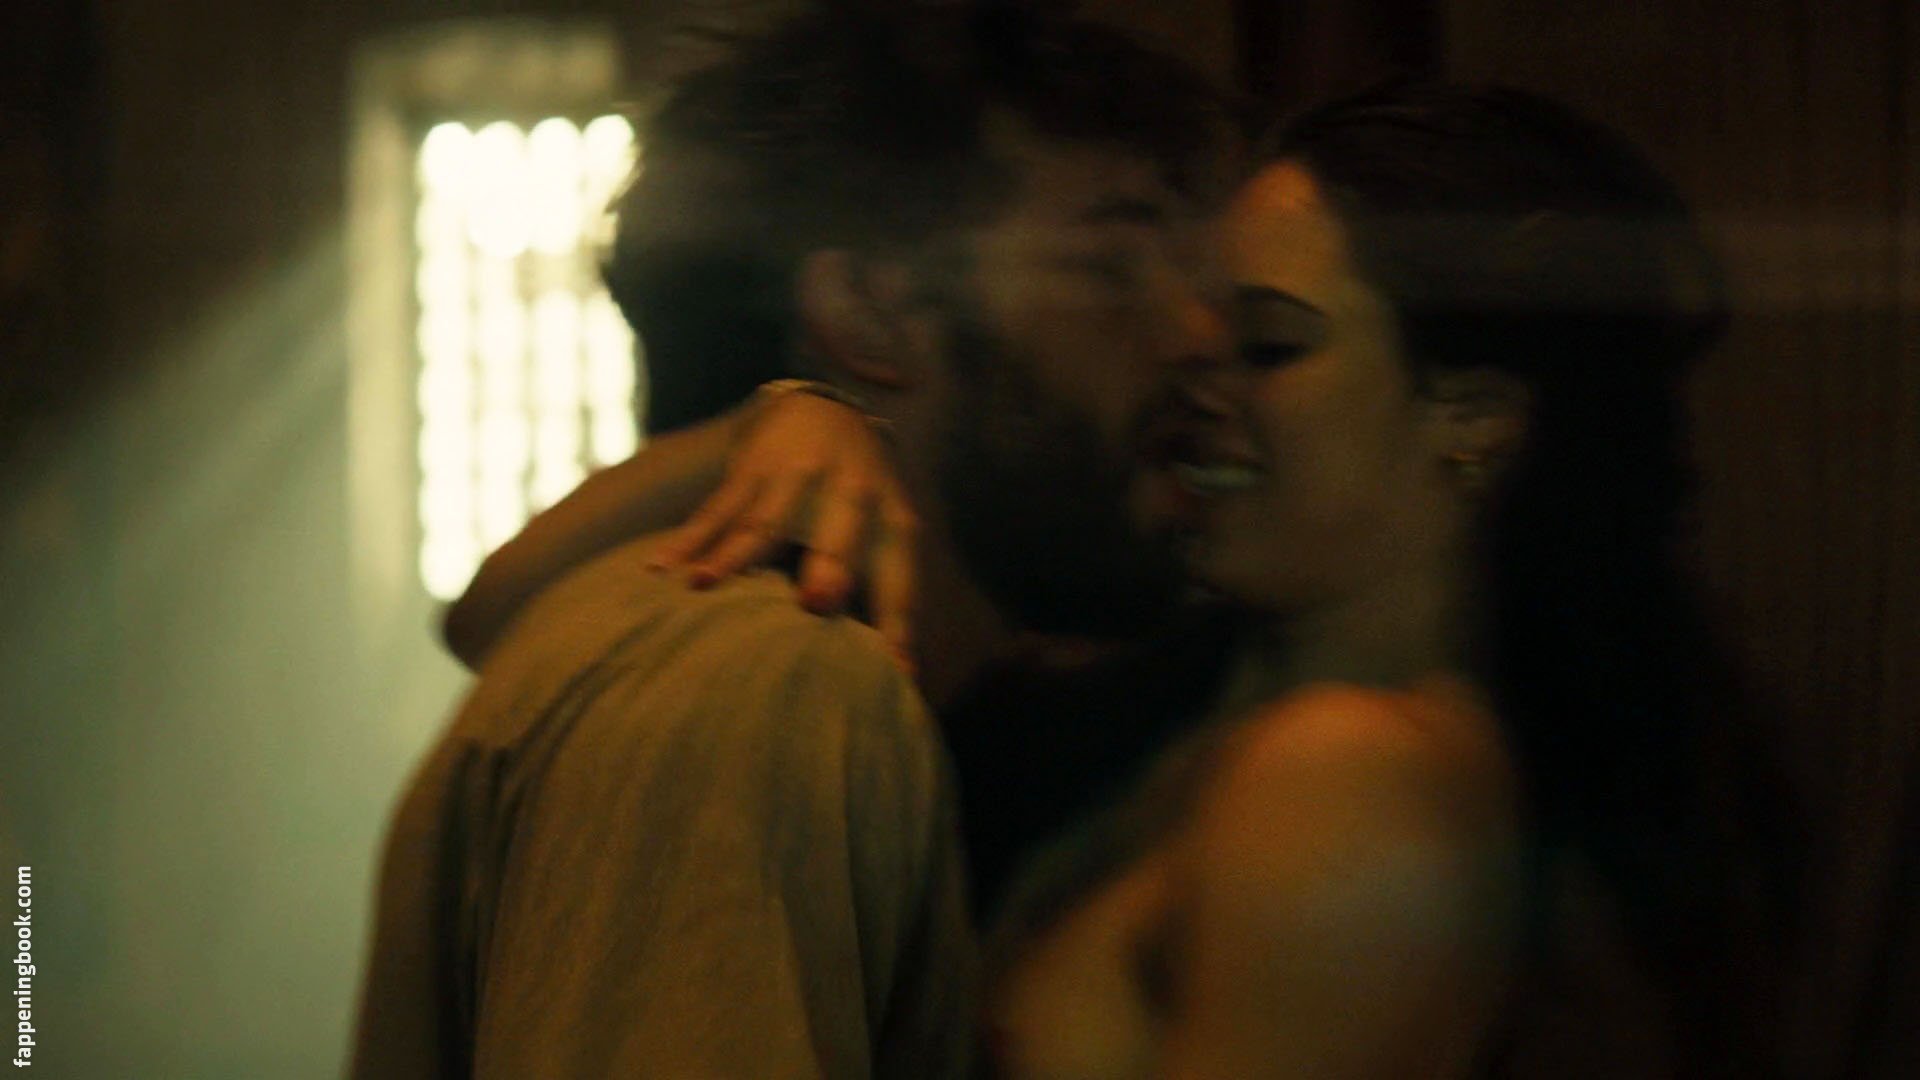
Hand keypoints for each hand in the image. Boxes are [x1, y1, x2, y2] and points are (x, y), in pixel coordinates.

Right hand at [647, 390, 918, 671]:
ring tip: (701, 586)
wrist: (822, 407)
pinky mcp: (751, 468)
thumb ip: (881, 589)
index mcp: (890, 517)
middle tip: (817, 601)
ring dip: (731, 555)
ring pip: (762, 520)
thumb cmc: (858, 497)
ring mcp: (797, 476)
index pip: (898, 575)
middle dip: (830, 564)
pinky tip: (659, 567)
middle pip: (838, 531)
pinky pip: (717, 508)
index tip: (898, 671)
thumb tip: (900, 674)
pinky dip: (688, 539)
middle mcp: (849, 491)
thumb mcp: (884, 528)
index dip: (898, 623)